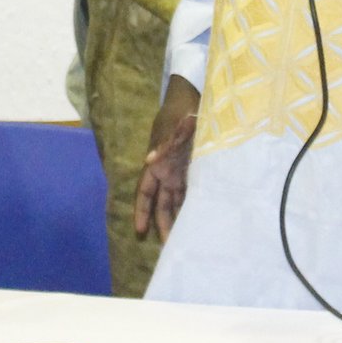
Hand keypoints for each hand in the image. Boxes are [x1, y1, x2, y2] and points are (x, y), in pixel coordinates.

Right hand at [134, 80, 199, 239]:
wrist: (197, 97)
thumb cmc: (182, 109)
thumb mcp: (175, 124)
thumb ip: (167, 141)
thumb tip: (149, 160)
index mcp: (156, 163)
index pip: (146, 192)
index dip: (142, 211)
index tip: (140, 230)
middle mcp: (167, 171)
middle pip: (161, 203)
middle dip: (163, 223)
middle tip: (169, 245)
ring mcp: (181, 171)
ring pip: (177, 201)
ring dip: (179, 218)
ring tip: (186, 239)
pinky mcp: (195, 169)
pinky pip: (192, 192)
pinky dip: (194, 205)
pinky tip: (201, 219)